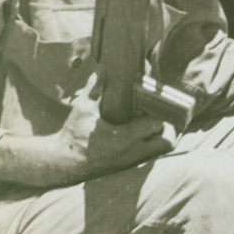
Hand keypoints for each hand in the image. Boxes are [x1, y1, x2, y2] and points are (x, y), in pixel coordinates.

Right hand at [0, 76, 175, 187]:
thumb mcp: (83, 109)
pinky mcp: (130, 165)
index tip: (157, 101)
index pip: (155, 124)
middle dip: (171, 126)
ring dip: (166, 135)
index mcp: (124, 138)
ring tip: (160, 121)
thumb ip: (95, 88)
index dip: (160, 111)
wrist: (63, 163)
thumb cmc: (73, 134)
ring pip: (162, 150)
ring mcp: (133, 160)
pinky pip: (153, 154)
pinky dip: (156, 143)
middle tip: (165, 113)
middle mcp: (132, 152)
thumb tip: (101, 67)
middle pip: (167, 141)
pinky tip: (149, 131)